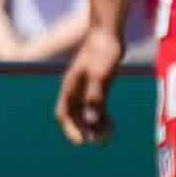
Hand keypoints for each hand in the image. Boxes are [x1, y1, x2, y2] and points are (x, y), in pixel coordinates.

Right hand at [56, 22, 126, 143]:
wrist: (108, 33)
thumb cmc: (102, 50)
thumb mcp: (100, 75)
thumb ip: (95, 97)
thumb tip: (91, 119)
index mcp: (70, 87)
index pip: (63, 113)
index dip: (70, 129)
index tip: (81, 142)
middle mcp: (75, 90)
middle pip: (74, 117)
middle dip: (84, 131)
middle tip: (98, 143)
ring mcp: (86, 88)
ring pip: (86, 114)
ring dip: (94, 127)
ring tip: (107, 139)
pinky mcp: (98, 85)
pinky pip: (97, 107)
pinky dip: (102, 118)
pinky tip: (112, 128)